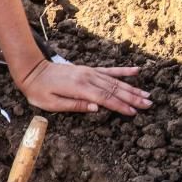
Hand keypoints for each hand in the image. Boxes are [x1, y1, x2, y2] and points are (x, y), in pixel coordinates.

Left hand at [17, 61, 151, 115]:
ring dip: (131, 88)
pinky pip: (108, 70)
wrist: (32, 71)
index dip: (120, 106)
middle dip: (132, 98)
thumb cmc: (39, 91)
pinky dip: (123, 71)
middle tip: (148, 104)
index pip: (105, 98)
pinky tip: (136, 71)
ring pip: (114, 81)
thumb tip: (96, 107)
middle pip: (114, 89)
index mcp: (79, 88)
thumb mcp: (51, 104)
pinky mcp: (88, 70)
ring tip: (146, 94)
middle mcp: (87, 78)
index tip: (134, 112)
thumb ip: (75, 105)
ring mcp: (89, 72)